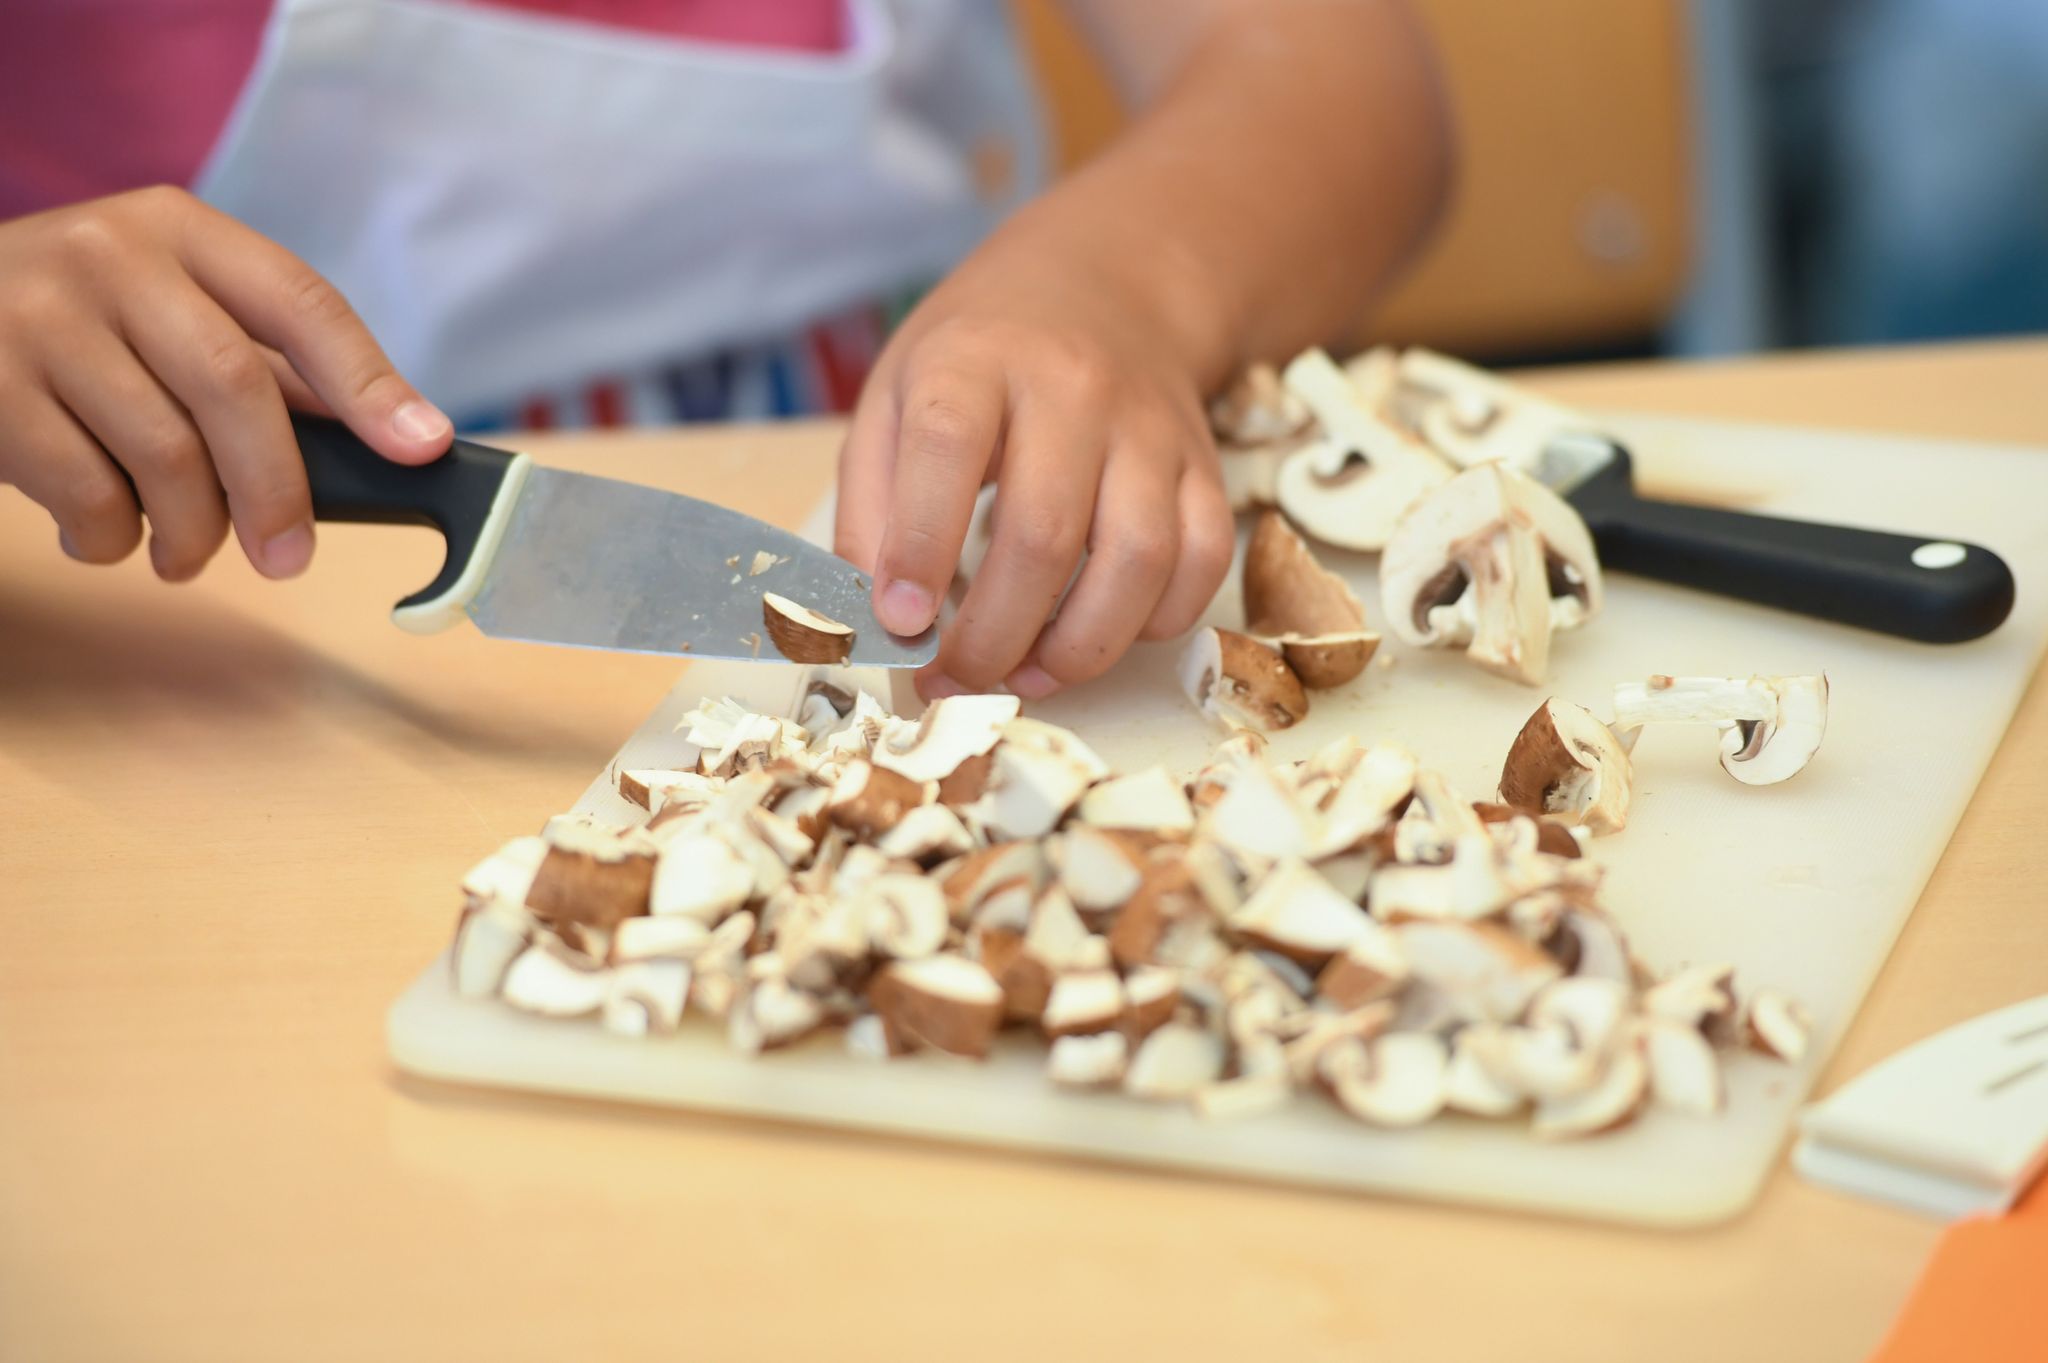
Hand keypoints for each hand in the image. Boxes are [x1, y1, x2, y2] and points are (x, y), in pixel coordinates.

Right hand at [0, 186, 450, 581]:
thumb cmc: (80, 328)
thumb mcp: (167, 312)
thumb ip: (261, 368)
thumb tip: (390, 443)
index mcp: (182, 231)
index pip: (301, 303)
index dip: (369, 383)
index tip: (423, 447)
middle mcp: (112, 256)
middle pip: (234, 387)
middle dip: (277, 491)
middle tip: (288, 558)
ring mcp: (39, 314)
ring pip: (162, 452)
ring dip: (192, 531)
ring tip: (186, 553)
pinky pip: (85, 490)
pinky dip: (112, 536)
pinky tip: (107, 534)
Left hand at [835, 229, 1234, 700]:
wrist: (1106, 288)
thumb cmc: (981, 361)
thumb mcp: (893, 397)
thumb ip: (869, 506)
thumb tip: (878, 618)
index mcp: (976, 360)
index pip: (948, 448)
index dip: (920, 546)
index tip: (901, 623)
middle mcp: (1074, 388)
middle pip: (1044, 533)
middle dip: (992, 637)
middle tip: (954, 679)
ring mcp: (1150, 431)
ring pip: (1138, 560)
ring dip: (1078, 648)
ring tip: (1026, 674)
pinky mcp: (1204, 467)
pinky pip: (1201, 564)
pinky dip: (1154, 623)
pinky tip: (1098, 633)